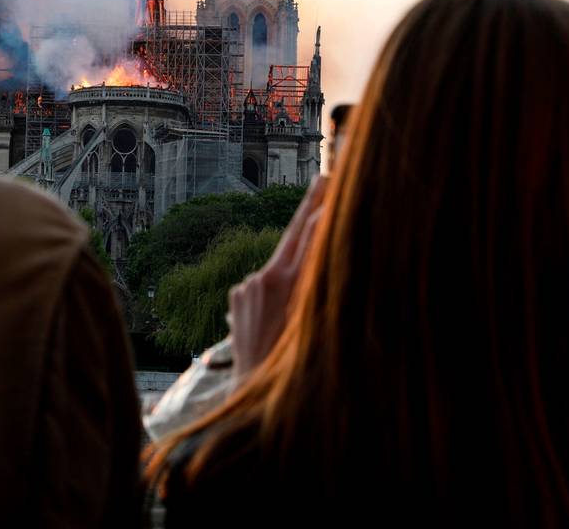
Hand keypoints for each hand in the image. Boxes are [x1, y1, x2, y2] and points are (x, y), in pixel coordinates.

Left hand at [228, 175, 328, 383]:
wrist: (253, 389)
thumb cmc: (293, 362)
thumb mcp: (314, 320)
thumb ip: (321, 285)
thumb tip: (331, 254)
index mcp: (289, 284)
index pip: (310, 236)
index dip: (322, 208)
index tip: (332, 184)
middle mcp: (264, 278)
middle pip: (294, 234)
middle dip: (311, 207)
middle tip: (324, 178)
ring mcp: (247, 286)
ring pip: (279, 268)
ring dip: (293, 273)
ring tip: (295, 309)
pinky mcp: (236, 295)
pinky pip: (262, 287)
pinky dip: (273, 294)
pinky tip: (275, 323)